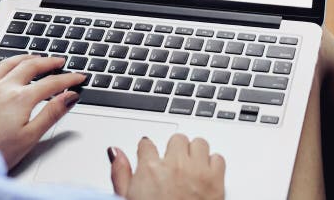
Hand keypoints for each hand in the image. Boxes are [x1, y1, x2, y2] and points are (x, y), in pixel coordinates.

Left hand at [0, 55, 84, 167]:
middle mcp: (2, 87)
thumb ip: (52, 113)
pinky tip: (3, 67)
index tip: (79, 77)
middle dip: (48, 62)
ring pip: (8, 63)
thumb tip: (69, 97)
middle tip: (59, 61)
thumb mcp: (30, 137)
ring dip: (25, 58)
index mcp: (20, 98)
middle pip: (31, 66)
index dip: (69, 79)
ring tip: (35, 57)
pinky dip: (0, 65)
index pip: (52, 83)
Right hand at [109, 135, 224, 199]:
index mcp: (150, 169)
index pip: (147, 144)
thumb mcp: (127, 199)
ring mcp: (197, 171)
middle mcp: (175, 165)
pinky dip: (212, 164)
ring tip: (190, 168)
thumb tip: (115, 152)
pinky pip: (218, 158)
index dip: (148, 151)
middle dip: (174, 151)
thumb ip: (121, 174)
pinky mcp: (216, 179)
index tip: (150, 155)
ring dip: (195, 153)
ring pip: (199, 144)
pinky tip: (204, 176)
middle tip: (172, 165)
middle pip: (177, 139)